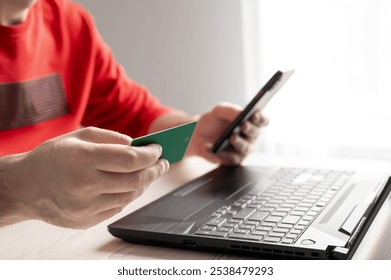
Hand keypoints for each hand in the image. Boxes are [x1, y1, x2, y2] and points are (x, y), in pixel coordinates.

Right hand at [0, 127, 168, 228]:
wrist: (25, 186)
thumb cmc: (52, 157)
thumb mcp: (79, 136)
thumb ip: (110, 138)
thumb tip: (136, 145)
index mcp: (83, 159)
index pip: (131, 159)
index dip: (151, 155)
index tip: (158, 150)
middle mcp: (85, 185)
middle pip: (135, 181)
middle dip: (155, 170)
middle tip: (163, 163)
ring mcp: (85, 207)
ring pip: (130, 197)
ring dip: (144, 184)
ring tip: (149, 173)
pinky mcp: (85, 220)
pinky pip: (117, 208)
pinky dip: (128, 196)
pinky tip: (130, 186)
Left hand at [188, 102, 267, 164]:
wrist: (198, 134)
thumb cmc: (214, 121)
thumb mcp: (219, 111)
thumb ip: (231, 110)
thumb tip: (241, 113)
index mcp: (250, 122)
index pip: (262, 120)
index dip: (261, 118)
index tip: (254, 115)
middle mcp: (249, 137)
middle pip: (255, 133)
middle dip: (250, 129)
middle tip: (243, 125)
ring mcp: (242, 150)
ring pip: (245, 147)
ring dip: (239, 142)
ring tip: (232, 137)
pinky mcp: (232, 160)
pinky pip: (227, 157)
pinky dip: (217, 152)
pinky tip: (209, 147)